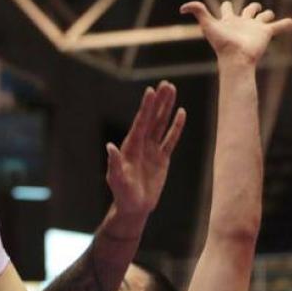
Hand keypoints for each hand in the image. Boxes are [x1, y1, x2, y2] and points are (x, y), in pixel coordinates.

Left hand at [106, 81, 185, 221]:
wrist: (134, 207)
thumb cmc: (123, 194)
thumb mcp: (117, 180)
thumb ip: (115, 164)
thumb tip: (110, 147)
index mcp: (131, 146)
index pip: (141, 123)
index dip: (146, 107)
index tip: (150, 91)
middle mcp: (141, 144)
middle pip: (152, 118)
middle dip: (159, 101)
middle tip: (166, 84)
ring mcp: (152, 150)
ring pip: (162, 124)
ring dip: (167, 108)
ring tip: (172, 90)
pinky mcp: (162, 158)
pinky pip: (170, 139)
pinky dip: (176, 126)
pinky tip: (181, 113)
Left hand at [180, 0, 291, 65]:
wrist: (236, 58)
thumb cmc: (221, 43)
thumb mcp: (207, 25)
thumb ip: (197, 11)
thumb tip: (182, 7)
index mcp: (229, 20)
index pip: (227, 8)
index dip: (226, 6)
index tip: (225, 5)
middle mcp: (243, 23)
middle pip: (248, 10)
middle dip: (252, 7)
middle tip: (254, 8)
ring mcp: (255, 28)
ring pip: (264, 17)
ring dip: (267, 15)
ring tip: (269, 16)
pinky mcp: (265, 33)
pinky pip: (278, 27)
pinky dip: (285, 24)